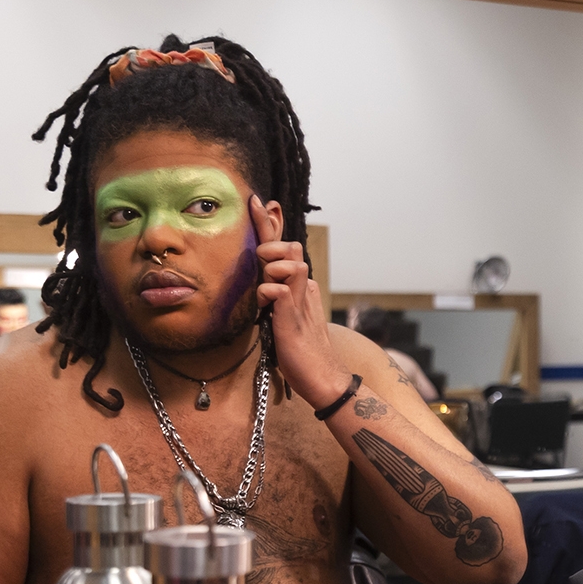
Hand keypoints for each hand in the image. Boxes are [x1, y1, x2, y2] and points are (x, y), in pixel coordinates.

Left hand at [253, 196, 350, 407]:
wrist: (324, 380)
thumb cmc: (302, 354)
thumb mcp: (285, 320)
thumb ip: (278, 300)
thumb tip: (267, 287)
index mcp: (301, 288)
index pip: (287, 251)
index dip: (272, 226)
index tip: (258, 203)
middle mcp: (304, 290)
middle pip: (293, 248)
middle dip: (272, 244)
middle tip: (260, 256)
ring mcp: (302, 302)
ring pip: (293, 263)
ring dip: (273, 267)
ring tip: (265, 285)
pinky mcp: (294, 319)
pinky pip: (280, 292)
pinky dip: (269, 292)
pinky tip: (265, 302)